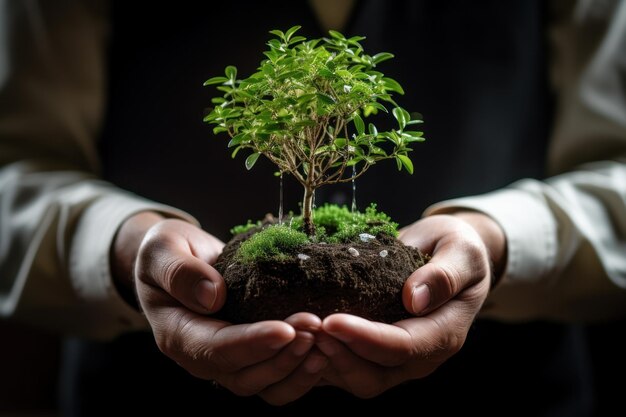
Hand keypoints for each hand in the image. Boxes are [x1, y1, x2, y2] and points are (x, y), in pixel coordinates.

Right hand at [112, 213, 326, 404]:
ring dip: (297, 367)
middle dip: (283, 356)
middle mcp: (204, 358)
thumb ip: (179, 272)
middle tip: (315, 327)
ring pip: (265, 385)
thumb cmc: (166, 254)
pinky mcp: (252, 356)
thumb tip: (212, 295)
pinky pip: (278, 378)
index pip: (216, 349)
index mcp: (179, 335)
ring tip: (324, 340)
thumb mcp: (161, 251)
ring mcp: (229, 361)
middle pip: (245, 375)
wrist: (178, 262)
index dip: (252, 343)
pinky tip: (326, 349)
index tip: (285, 329)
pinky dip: (302, 370)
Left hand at [315, 212, 504, 396]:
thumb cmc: (457, 250)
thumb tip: (414, 298)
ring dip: (321, 359)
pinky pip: (341, 369)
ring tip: (295, 329)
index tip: (332, 320)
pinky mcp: (371, 355)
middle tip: (306, 327)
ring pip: (352, 379)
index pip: (401, 347)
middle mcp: (418, 358)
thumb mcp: (461, 251)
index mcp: (443, 335)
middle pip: (372, 377)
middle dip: (337, 356)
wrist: (450, 258)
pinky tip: (296, 335)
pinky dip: (316, 358)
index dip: (365, 338)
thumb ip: (444, 275)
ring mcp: (393, 361)